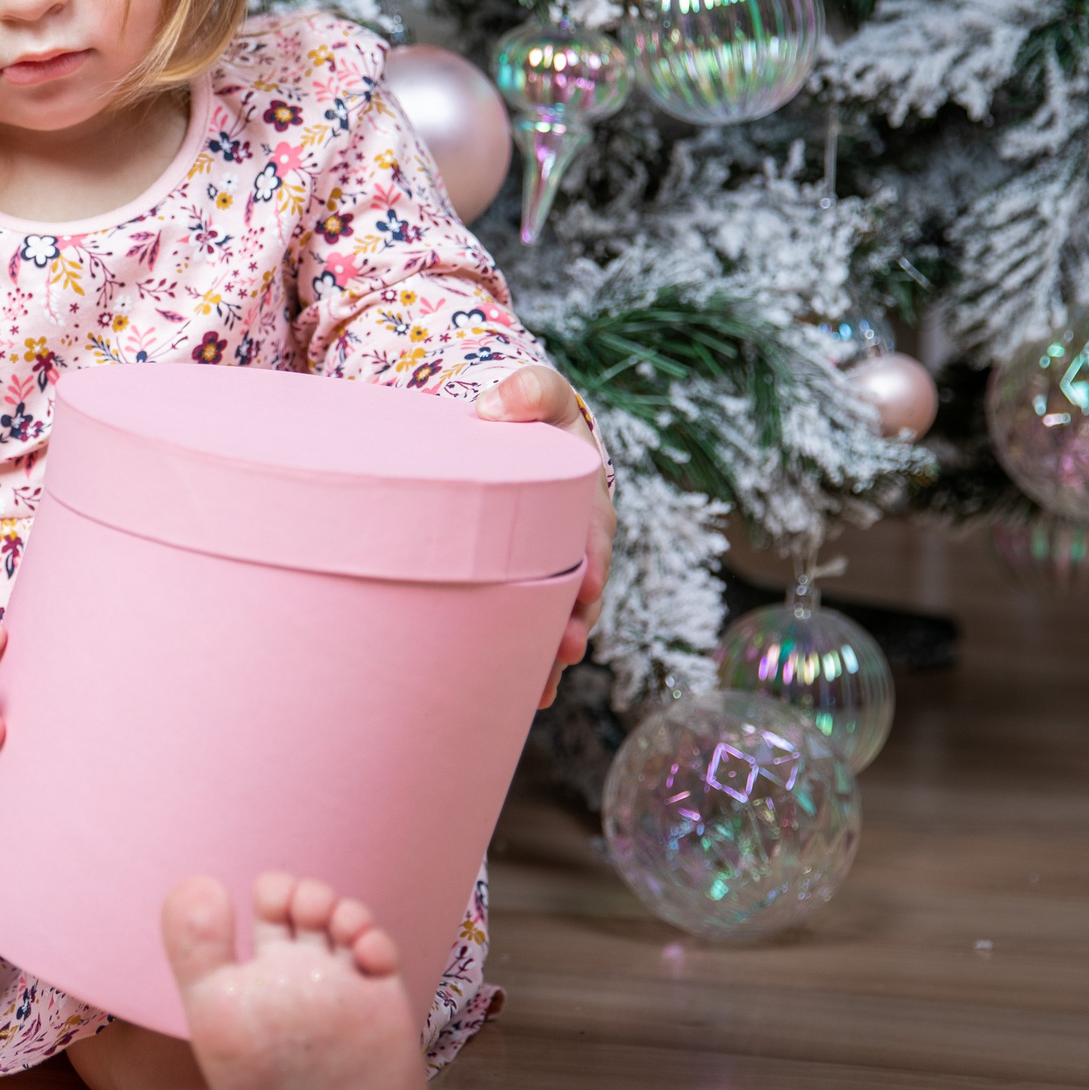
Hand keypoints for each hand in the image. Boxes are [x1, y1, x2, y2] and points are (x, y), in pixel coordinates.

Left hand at [476, 365, 613, 708]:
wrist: (514, 442)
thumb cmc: (529, 419)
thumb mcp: (538, 395)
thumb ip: (528, 391)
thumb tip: (495, 405)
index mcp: (585, 505)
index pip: (593, 536)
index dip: (591, 561)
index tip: (585, 584)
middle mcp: (578, 547)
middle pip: (581, 592)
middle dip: (575, 622)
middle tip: (564, 649)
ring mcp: (554, 573)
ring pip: (559, 620)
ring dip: (552, 656)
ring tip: (541, 689)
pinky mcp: (526, 589)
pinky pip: (531, 628)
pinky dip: (528, 662)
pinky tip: (517, 697)